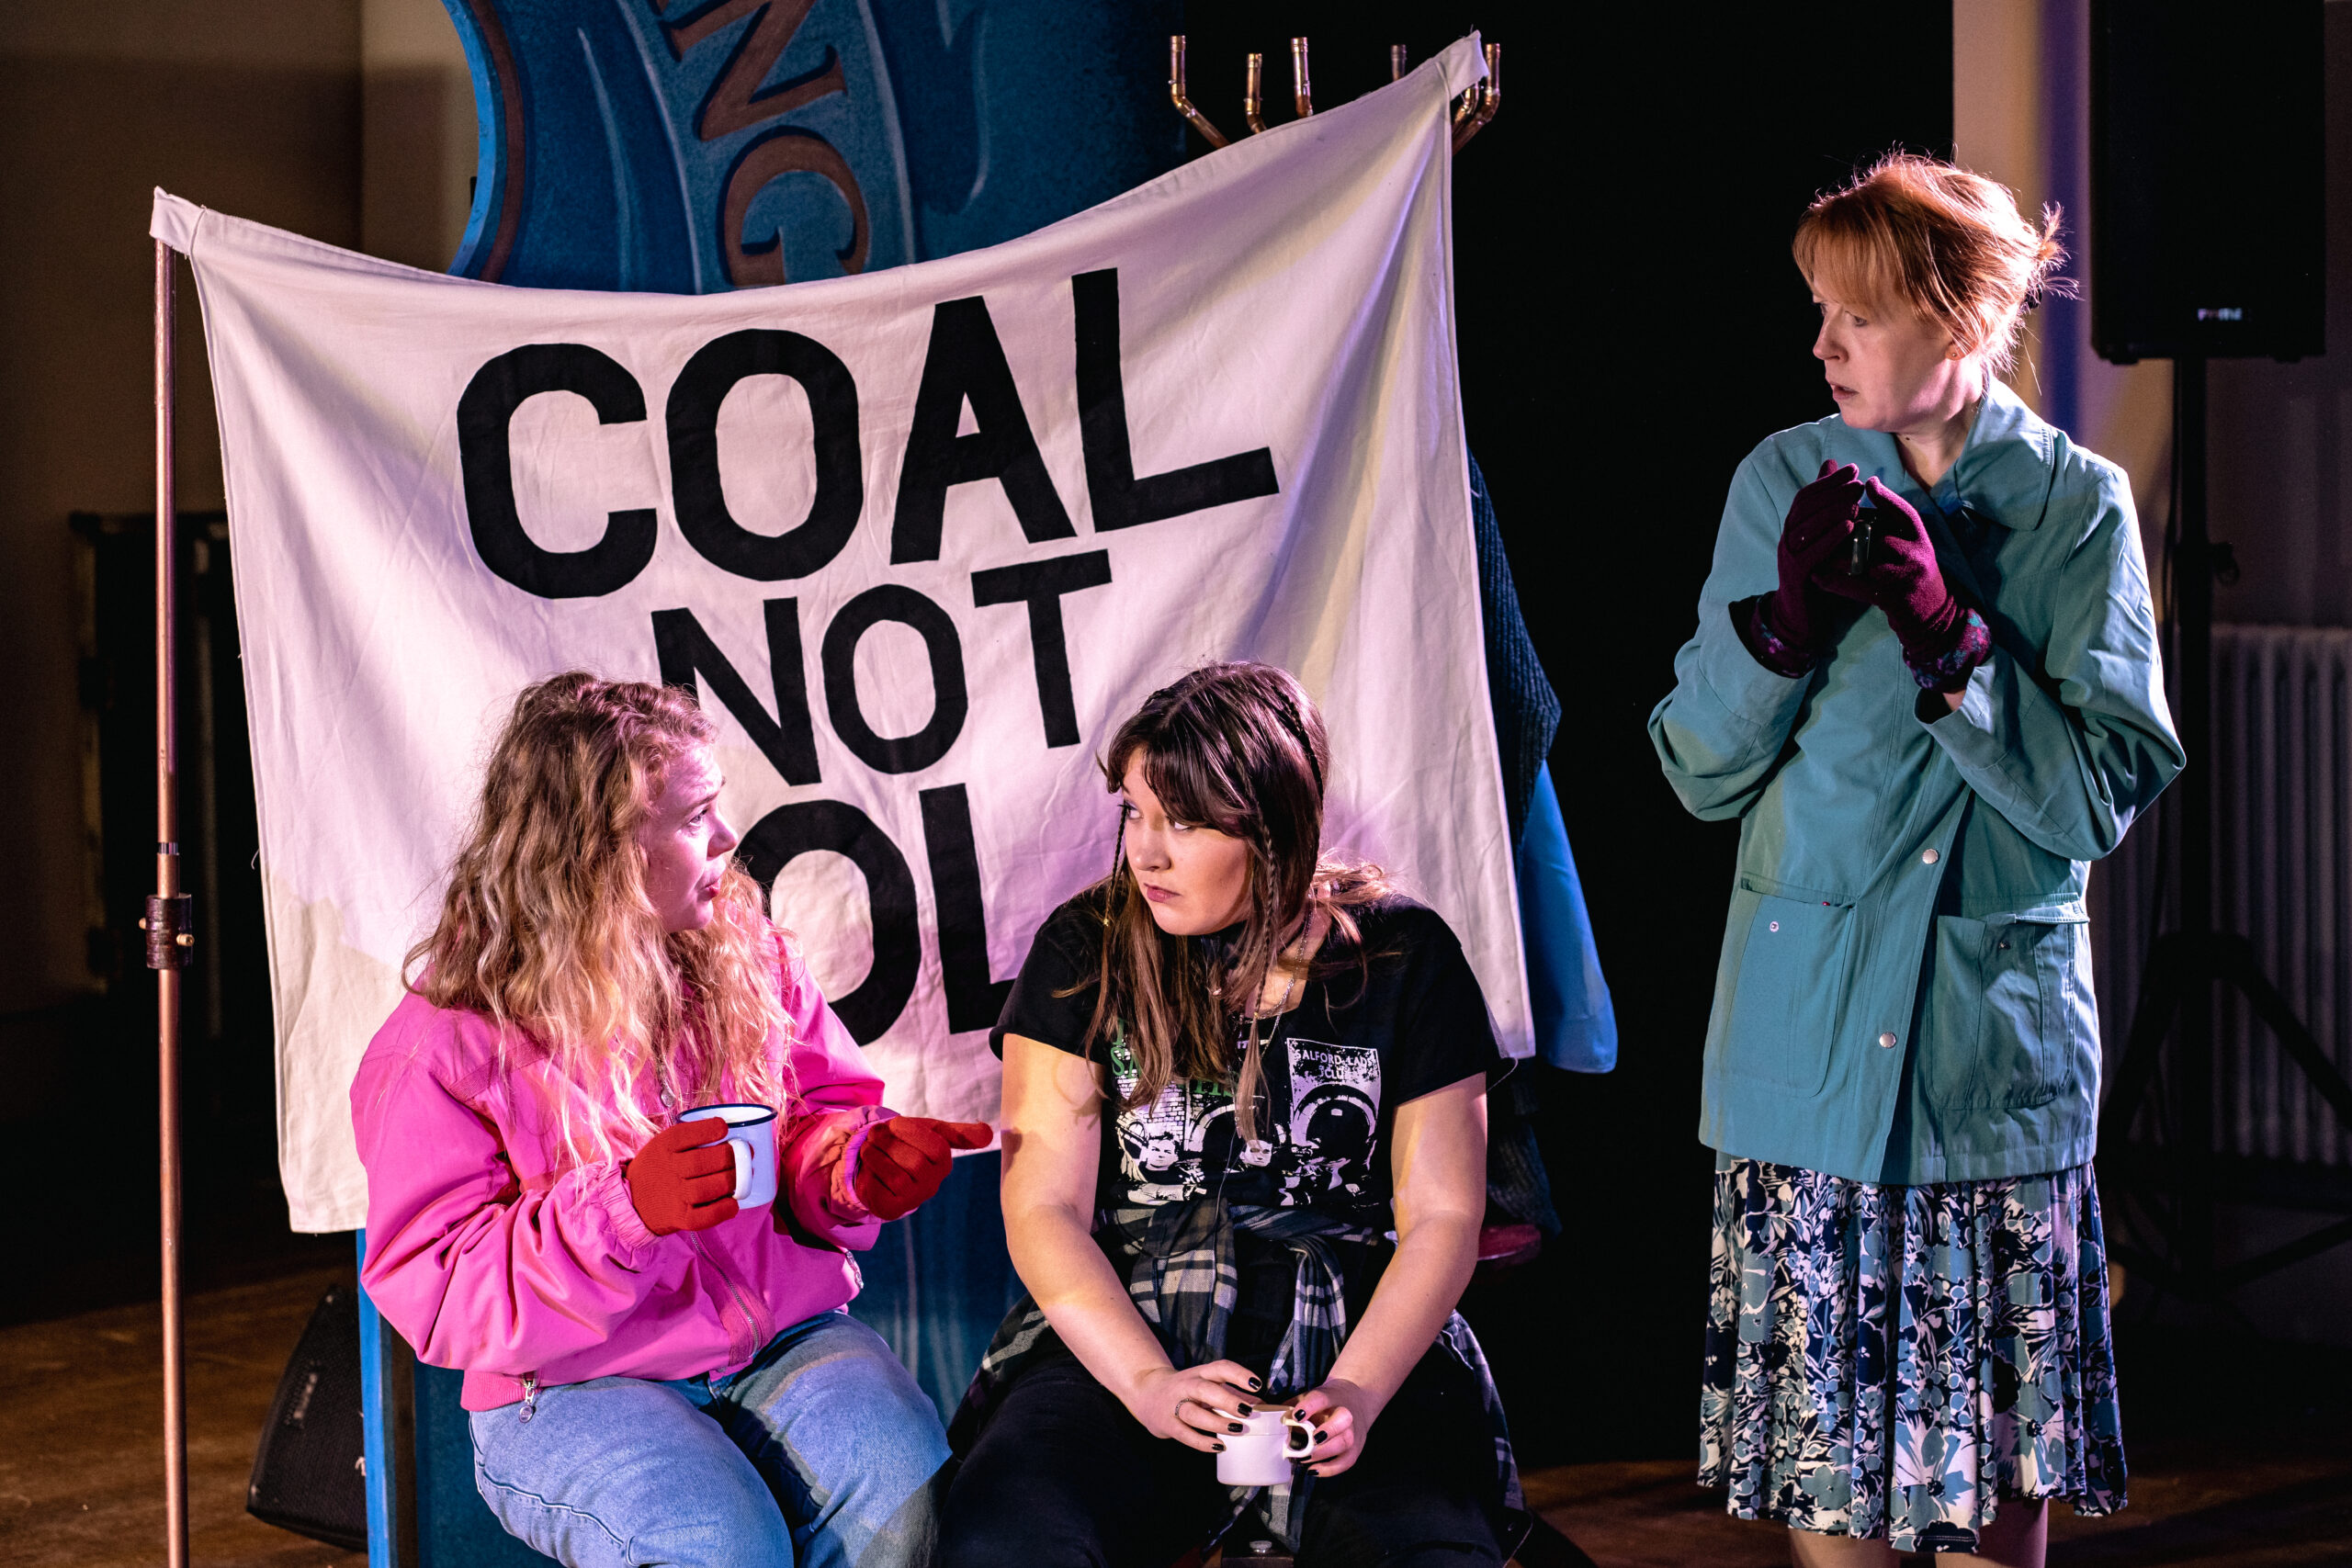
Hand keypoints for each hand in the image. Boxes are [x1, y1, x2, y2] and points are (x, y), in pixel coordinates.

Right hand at [624, 1119, 738, 1235]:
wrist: (633, 1201)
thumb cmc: (659, 1168)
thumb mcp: (664, 1145)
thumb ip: (691, 1138)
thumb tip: (731, 1131)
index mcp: (663, 1147)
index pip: (685, 1134)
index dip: (709, 1130)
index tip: (724, 1129)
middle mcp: (667, 1170)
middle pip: (702, 1162)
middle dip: (730, 1156)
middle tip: (745, 1154)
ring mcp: (673, 1196)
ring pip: (707, 1188)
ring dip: (731, 1181)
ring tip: (740, 1177)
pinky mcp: (679, 1218)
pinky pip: (704, 1217)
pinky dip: (723, 1210)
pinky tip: (733, 1203)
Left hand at [852, 1116, 992, 1220]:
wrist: (876, 1162)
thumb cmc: (906, 1143)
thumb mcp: (930, 1131)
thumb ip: (959, 1132)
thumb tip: (989, 1134)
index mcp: (943, 1163)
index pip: (937, 1147)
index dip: (911, 1132)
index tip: (895, 1123)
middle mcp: (931, 1185)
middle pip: (915, 1163)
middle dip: (889, 1144)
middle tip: (874, 1135)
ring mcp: (911, 1199)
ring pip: (895, 1176)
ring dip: (875, 1156)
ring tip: (869, 1149)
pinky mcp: (889, 1209)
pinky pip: (877, 1189)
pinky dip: (867, 1173)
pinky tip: (868, 1169)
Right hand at [1123, 1361, 1263, 1452]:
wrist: (1146, 1393)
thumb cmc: (1186, 1390)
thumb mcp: (1206, 1385)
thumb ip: (1232, 1393)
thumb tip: (1260, 1404)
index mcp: (1199, 1373)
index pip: (1220, 1368)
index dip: (1239, 1374)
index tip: (1256, 1384)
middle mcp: (1186, 1387)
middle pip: (1205, 1390)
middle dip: (1227, 1400)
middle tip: (1247, 1411)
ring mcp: (1174, 1406)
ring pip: (1194, 1414)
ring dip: (1217, 1423)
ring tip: (1238, 1429)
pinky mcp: (1167, 1425)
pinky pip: (1185, 1435)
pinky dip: (1203, 1442)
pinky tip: (1219, 1446)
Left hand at [1286, 1377, 1377, 1477]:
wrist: (1356, 1400)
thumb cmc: (1326, 1402)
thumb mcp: (1310, 1398)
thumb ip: (1292, 1407)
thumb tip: (1271, 1420)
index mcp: (1330, 1397)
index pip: (1321, 1399)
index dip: (1309, 1407)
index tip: (1297, 1416)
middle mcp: (1345, 1413)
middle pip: (1343, 1420)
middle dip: (1328, 1431)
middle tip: (1311, 1441)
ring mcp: (1353, 1431)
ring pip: (1346, 1442)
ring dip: (1325, 1453)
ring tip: (1306, 1459)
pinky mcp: (1356, 1448)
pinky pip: (1346, 1461)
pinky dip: (1330, 1469)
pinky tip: (1314, 1470)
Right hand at [1765, 460, 1867, 654]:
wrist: (1798, 616)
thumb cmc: (1815, 574)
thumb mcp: (1820, 542)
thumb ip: (1826, 517)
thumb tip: (1834, 489)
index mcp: (1793, 528)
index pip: (1807, 495)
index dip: (1829, 480)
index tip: (1853, 468)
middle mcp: (1787, 538)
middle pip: (1806, 507)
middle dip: (1833, 491)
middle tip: (1859, 482)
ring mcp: (1788, 556)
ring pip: (1807, 526)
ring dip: (1833, 510)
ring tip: (1857, 499)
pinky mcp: (1796, 574)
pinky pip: (1811, 552)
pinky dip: (1830, 537)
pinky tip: (1849, 526)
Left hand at [1814, 477, 1964, 659]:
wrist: (1930, 615)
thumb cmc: (1912, 574)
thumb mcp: (1912, 545)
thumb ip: (1893, 521)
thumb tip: (1871, 483)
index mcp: (1921, 539)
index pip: (1904, 513)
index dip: (1886, 498)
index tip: (1868, 482)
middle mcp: (1918, 555)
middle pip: (1878, 536)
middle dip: (1850, 534)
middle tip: (1824, 527)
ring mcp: (1907, 577)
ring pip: (1865, 561)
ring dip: (1839, 558)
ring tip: (1817, 553)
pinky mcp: (1893, 598)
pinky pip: (1858, 587)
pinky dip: (1836, 582)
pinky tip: (1817, 577)